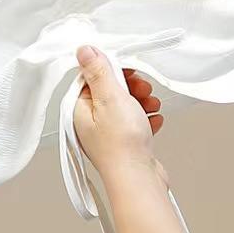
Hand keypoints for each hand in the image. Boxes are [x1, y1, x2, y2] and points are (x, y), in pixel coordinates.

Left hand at [73, 45, 168, 188]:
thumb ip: (98, 71)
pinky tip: (154, 119)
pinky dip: (145, 119)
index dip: (111, 70)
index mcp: (79, 108)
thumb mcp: (109, 97)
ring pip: (124, 107)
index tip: (127, 68)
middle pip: (109, 91)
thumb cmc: (122, 145)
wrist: (139, 181)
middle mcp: (90, 122)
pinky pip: (134, 124)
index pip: (91, 77)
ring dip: (140, 101)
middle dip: (129, 86)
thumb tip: (84, 50)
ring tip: (151, 103)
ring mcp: (107, 135)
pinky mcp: (124, 145)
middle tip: (142, 87)